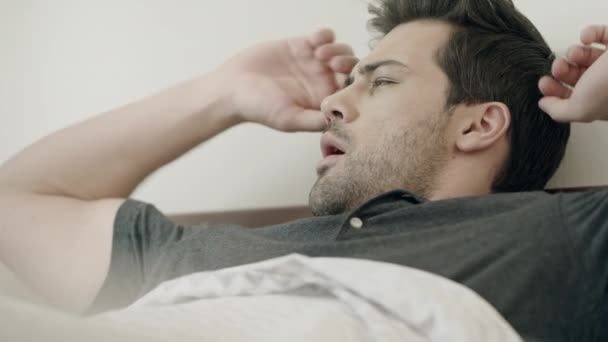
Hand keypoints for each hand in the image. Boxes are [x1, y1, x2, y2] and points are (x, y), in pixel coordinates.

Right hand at [214, 29, 357, 131]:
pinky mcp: (302, 46)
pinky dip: (325, 35)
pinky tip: (314, 40)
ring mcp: (313, 63)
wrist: (232, 87)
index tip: (344, 82)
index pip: (350, 93)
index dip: (354, 86)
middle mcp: (322, 83)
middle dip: (348, 64)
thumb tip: (340, 120)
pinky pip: (324, 37)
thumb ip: (314, 120)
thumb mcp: (289, 119)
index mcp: (323, 102)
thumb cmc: (258, 108)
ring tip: (320, 54)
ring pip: (341, 52)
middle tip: (333, 65)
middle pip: (351, 70)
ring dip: (338, 49)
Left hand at [539, 25, 607, 122]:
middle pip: (578, 78)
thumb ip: (559, 111)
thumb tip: (545, 104)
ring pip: (587, 57)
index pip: (575, 101)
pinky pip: (600, 35)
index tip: (544, 85)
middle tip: (557, 68)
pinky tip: (587, 38)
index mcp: (603, 104)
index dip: (556, 94)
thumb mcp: (581, 108)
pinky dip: (590, 34)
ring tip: (575, 54)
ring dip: (574, 54)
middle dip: (563, 72)